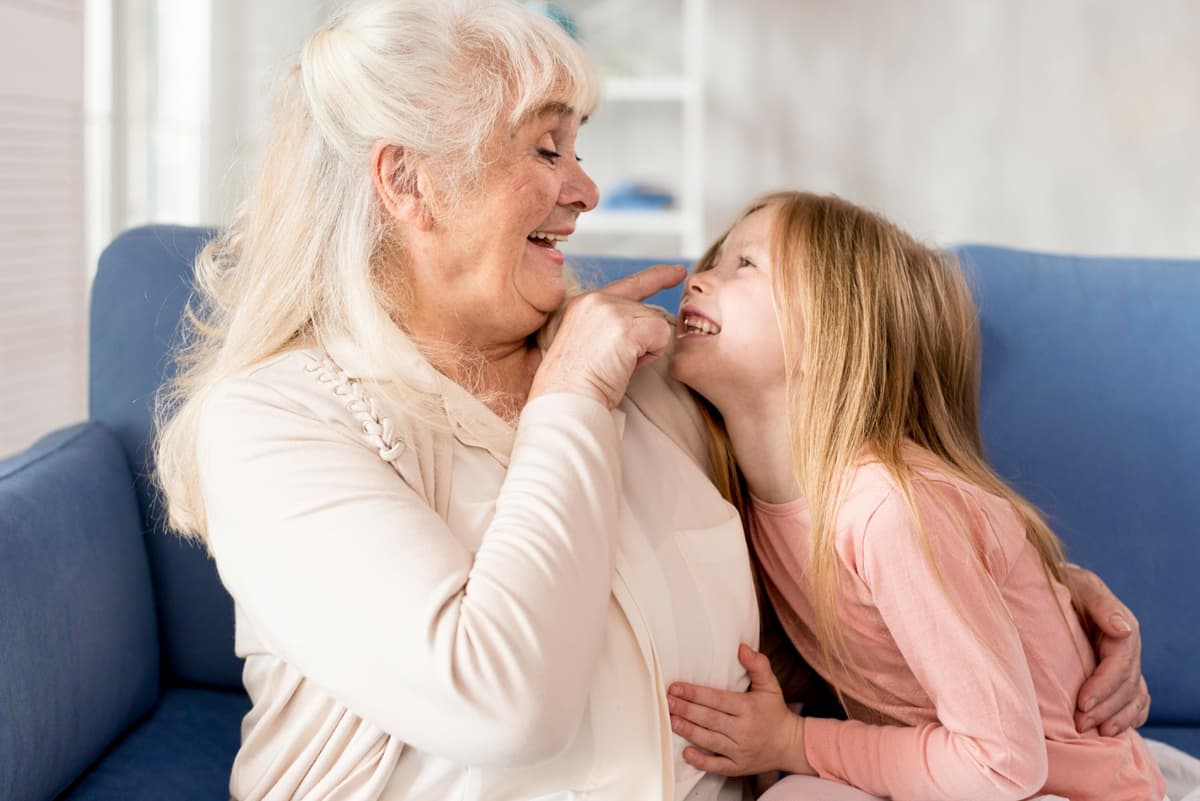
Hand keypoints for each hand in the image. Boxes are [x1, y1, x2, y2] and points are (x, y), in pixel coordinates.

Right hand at [531, 265, 685, 408]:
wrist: (565, 398)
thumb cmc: (577, 383)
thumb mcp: (590, 342)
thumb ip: (615, 325)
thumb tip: (650, 327)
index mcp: (585, 303)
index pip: (630, 284)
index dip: (657, 276)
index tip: (677, 271)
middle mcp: (597, 300)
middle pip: (647, 312)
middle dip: (642, 340)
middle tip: (614, 362)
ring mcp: (611, 310)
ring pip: (656, 324)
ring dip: (645, 350)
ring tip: (615, 365)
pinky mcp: (626, 327)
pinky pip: (662, 336)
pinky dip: (652, 356)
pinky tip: (626, 365)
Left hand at [667, 643, 812, 776]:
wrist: (792, 745)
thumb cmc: (775, 713)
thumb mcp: (770, 685)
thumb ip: (758, 665)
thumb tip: (742, 647)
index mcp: (748, 708)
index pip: (717, 699)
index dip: (695, 693)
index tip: (676, 687)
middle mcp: (743, 730)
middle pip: (710, 719)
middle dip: (686, 710)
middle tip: (667, 702)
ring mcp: (740, 750)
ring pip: (710, 741)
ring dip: (689, 731)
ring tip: (671, 721)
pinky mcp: (738, 767)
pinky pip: (717, 766)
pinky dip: (702, 761)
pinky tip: (686, 753)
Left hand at [1067, 565, 1149, 734]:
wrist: (1044, 584)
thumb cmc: (1058, 582)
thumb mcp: (1078, 583)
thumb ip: (1100, 603)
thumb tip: (1123, 629)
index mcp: (1117, 623)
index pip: (1121, 660)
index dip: (1105, 685)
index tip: (1083, 703)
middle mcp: (1124, 644)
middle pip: (1128, 683)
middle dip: (1107, 707)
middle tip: (1081, 724)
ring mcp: (1121, 659)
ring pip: (1134, 695)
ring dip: (1118, 716)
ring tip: (1097, 732)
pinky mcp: (1114, 671)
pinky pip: (1135, 699)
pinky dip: (1129, 716)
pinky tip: (1113, 729)